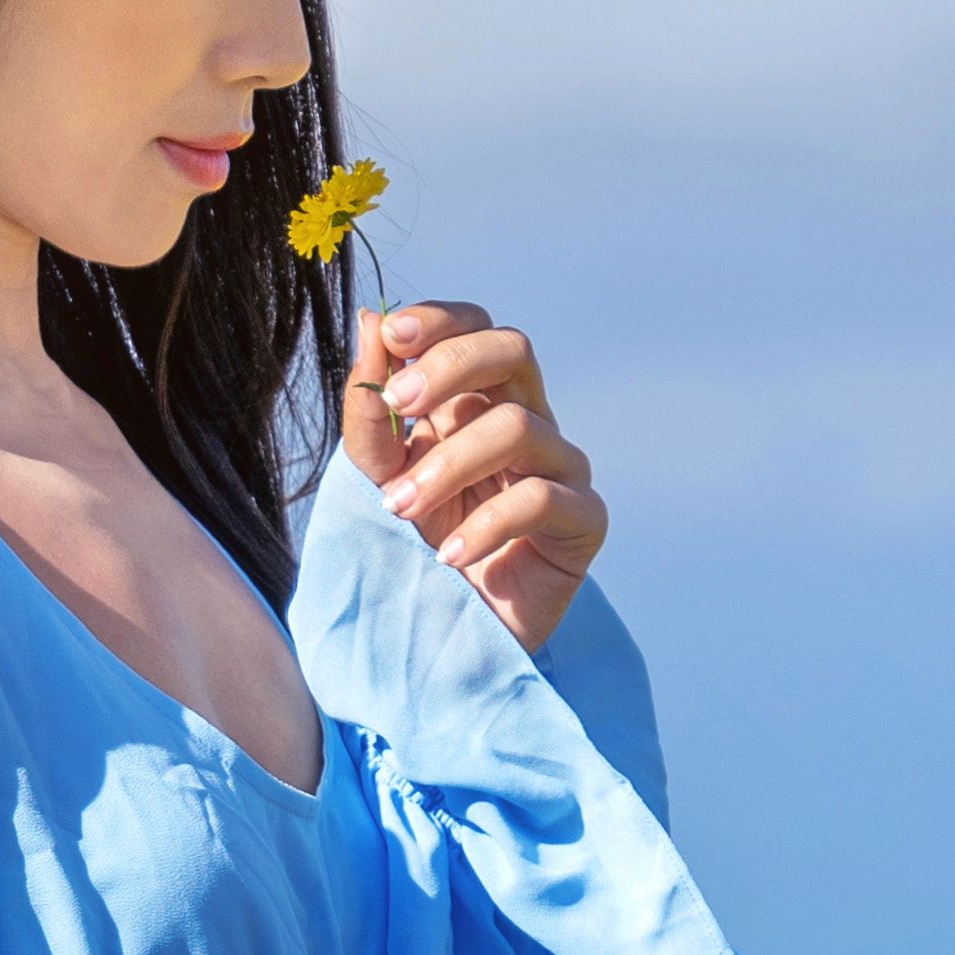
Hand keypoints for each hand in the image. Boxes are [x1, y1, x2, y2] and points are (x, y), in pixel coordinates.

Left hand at [343, 298, 606, 653]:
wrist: (446, 633)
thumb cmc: (416, 547)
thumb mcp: (376, 474)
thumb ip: (371, 409)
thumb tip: (371, 321)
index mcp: (476, 399)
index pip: (474, 328)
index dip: (440, 321)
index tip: (393, 336)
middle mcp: (526, 420)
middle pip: (513, 350)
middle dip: (451, 365)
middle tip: (400, 406)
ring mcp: (560, 467)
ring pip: (519, 426)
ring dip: (448, 465)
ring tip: (400, 509)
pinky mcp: (583, 520)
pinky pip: (544, 498)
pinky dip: (487, 524)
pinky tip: (449, 557)